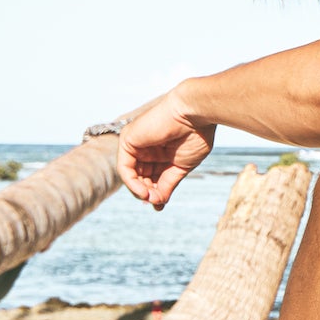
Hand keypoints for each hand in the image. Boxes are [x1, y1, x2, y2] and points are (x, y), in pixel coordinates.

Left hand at [117, 89, 215, 209]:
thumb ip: (167, 184)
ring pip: (131, 175)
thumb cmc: (195, 135)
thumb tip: (157, 203)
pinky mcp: (128, 140)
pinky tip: (143, 192)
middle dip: (147, 192)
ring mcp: (136, 144)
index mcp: (162, 151)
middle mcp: (147, 147)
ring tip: (150, 198)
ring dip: (139, 191)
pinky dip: (132, 183)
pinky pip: (124, 169)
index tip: (160, 204)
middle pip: (141, 177)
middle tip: (156, 202)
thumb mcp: (180, 167)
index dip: (155, 192)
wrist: (195, 114)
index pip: (152, 177)